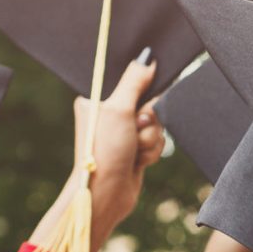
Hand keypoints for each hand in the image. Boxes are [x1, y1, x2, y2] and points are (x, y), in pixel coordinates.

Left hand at [79, 53, 165, 232]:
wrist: (106, 193)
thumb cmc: (105, 151)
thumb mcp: (119, 110)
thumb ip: (135, 82)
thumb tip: (147, 58)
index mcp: (96, 100)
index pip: (130, 82)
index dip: (141, 93)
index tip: (141, 104)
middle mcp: (109, 115)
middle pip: (148, 104)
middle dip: (147, 121)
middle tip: (134, 130)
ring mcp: (122, 134)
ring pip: (155, 124)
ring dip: (150, 139)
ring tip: (134, 151)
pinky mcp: (134, 149)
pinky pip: (155, 141)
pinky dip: (151, 151)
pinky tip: (138, 161)